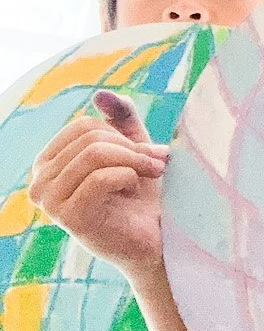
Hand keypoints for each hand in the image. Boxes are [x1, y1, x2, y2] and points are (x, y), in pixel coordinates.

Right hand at [27, 101, 170, 275]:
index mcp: (49, 163)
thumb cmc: (143, 194)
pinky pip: (101, 177)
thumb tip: (99, 93)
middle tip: (157, 165)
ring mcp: (49, 201)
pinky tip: (134, 191)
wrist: (157, 237)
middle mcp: (40, 182)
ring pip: (94, 153)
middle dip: (133, 148)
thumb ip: (120, 118)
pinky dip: (128, 177)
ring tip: (151, 175)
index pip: (83, 126)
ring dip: (134, 161)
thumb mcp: (134, 147)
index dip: (121, 135)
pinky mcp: (68, 217)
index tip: (147, 153)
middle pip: (90, 138)